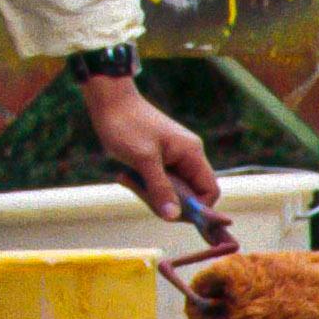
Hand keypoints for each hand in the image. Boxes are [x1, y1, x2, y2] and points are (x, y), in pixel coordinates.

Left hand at [84, 75, 220, 220]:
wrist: (109, 101)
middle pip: (189, 194)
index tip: (172, 213)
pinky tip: (124, 176)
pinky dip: (142, 184)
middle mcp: (187, 156)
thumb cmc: (127, 125)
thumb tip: (173, 216)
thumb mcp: (143, 159)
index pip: (209, 190)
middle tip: (140, 193)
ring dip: (149, 191)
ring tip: (126, 179)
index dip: (197, 208)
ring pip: (171, 189)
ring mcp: (173, 158)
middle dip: (166, 200)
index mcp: (192, 154)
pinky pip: (157, 181)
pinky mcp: (158, 159)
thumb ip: (160, 188)